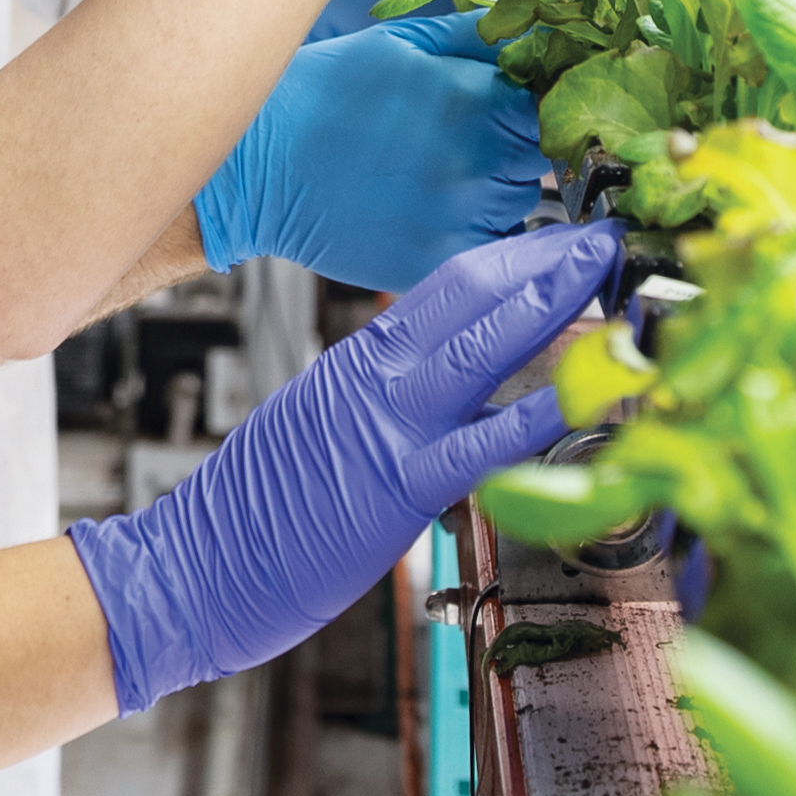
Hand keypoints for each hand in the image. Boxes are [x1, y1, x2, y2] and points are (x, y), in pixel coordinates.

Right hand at [68, 221, 618, 712]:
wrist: (190, 565)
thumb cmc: (257, 509)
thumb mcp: (322, 421)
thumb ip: (380, 394)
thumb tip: (434, 384)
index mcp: (359, 358)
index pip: (448, 285)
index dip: (513, 256)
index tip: (561, 238)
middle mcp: (375, 375)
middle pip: (472, 292)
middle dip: (544, 257)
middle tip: (604, 231)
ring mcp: (387, 425)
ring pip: (482, 344)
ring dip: (553, 300)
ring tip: (605, 269)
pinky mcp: (396, 488)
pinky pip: (482, 444)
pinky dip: (541, 415)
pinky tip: (587, 398)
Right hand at [192, 15, 544, 289]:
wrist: (258, 165)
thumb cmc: (324, 93)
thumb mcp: (401, 42)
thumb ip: (476, 38)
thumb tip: (533, 33)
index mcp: (473, 101)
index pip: (551, 105)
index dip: (534, 102)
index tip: (510, 103)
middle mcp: (477, 164)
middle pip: (541, 158)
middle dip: (515, 145)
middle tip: (467, 137)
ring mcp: (460, 220)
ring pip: (520, 205)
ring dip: (497, 189)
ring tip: (441, 172)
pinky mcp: (439, 264)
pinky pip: (492, 251)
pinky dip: (478, 233)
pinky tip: (437, 209)